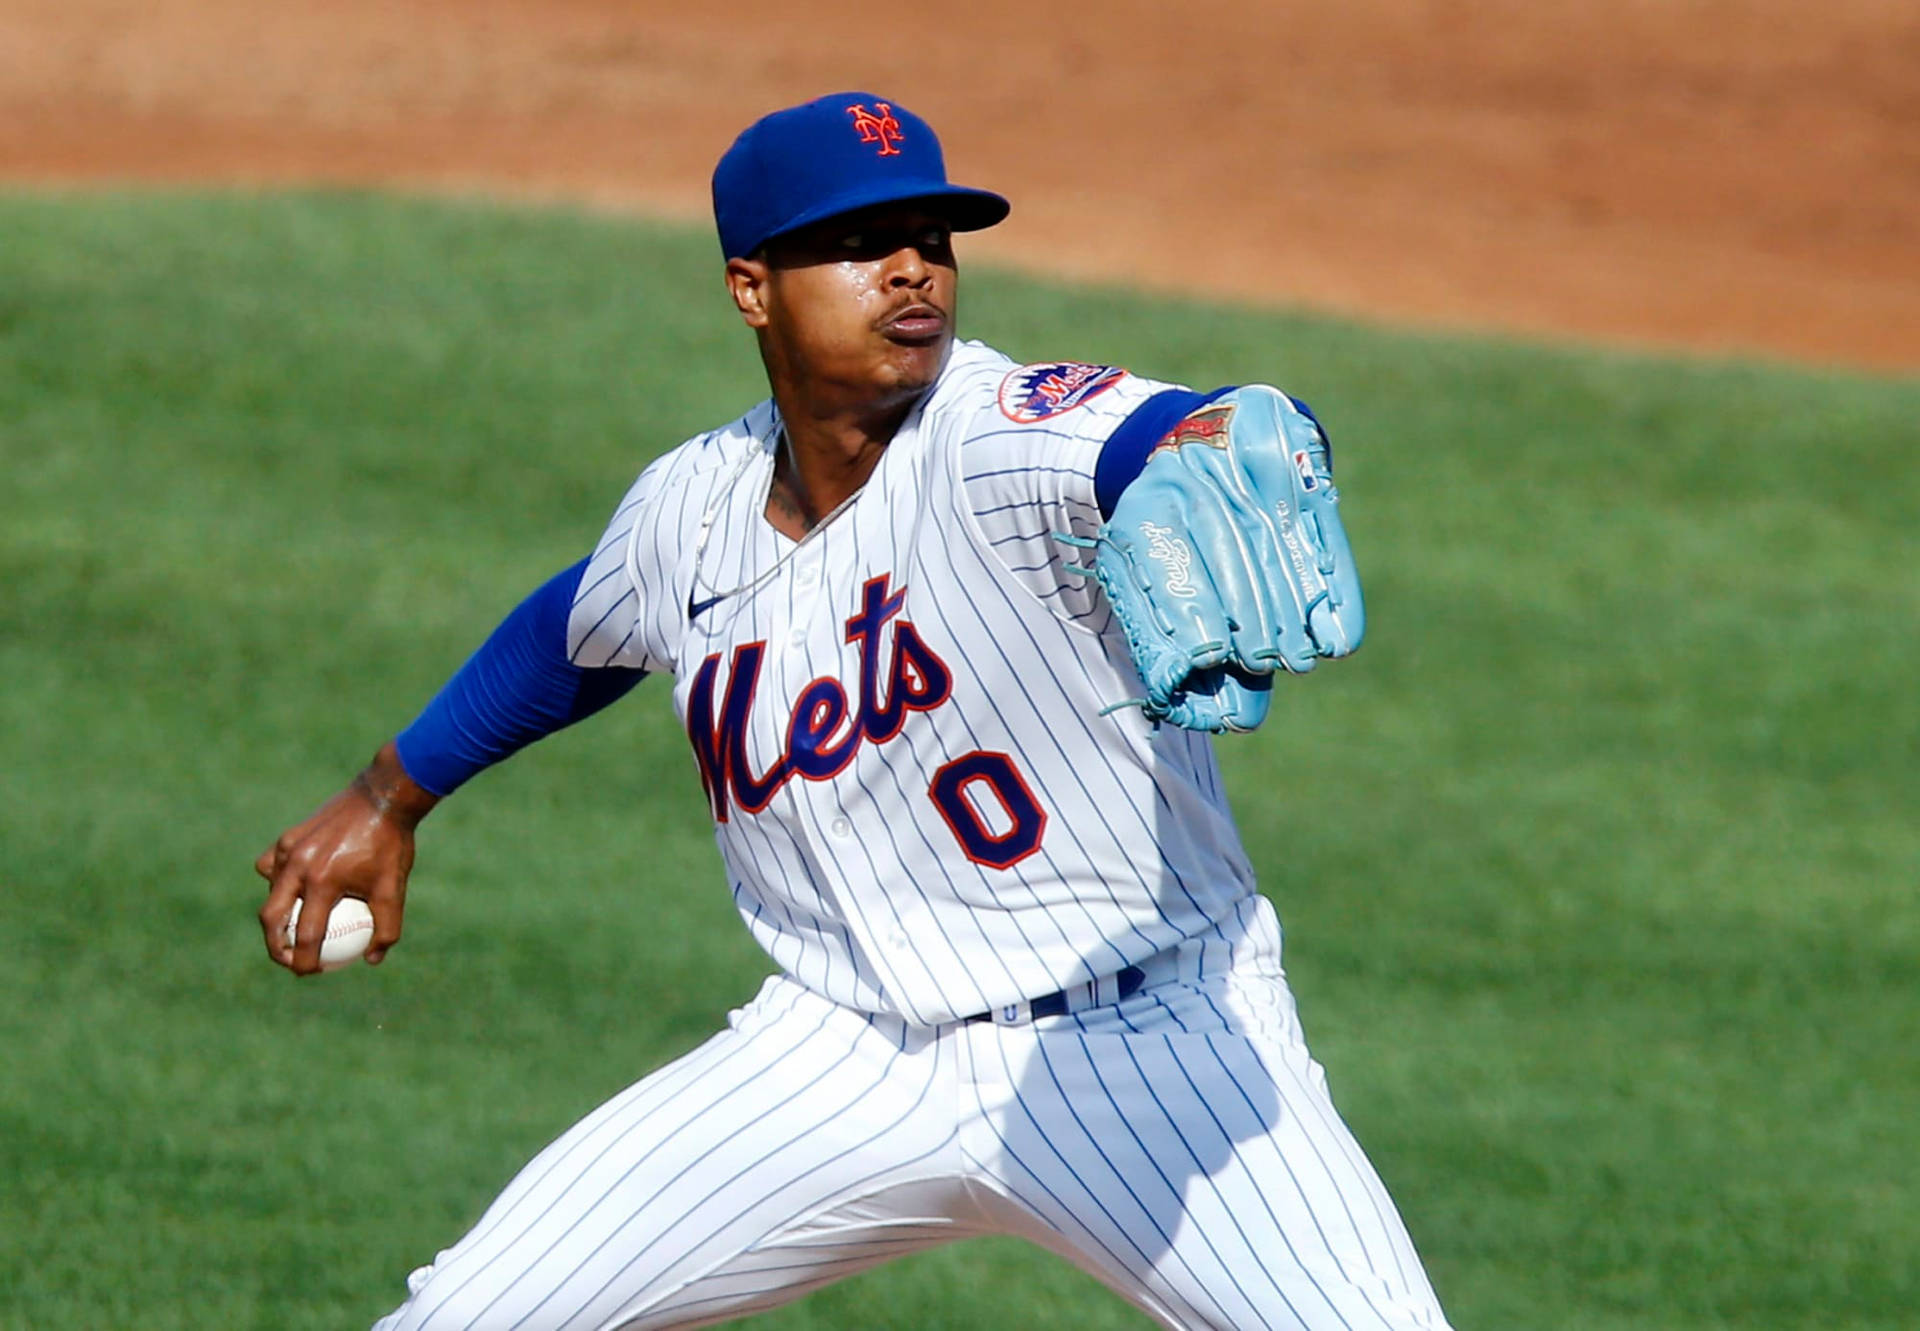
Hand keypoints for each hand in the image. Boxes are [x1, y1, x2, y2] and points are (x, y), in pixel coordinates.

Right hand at [256, 741, 438, 974]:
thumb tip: (372, 959)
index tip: (309, 972)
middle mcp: (299, 867)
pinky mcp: (287, 837)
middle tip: (289, 959)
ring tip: (291, 927)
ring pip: (270, 890)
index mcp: (324, 882)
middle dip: (275, 946)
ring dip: (277, 912)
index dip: (304, 962)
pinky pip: (273, 866)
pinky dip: (279, 881)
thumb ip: (386, 927)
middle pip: (271, 919)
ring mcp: (288, 850)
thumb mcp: (394, 888)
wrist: (383, 797)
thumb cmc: (391, 845)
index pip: (306, 936)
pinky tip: (294, 890)